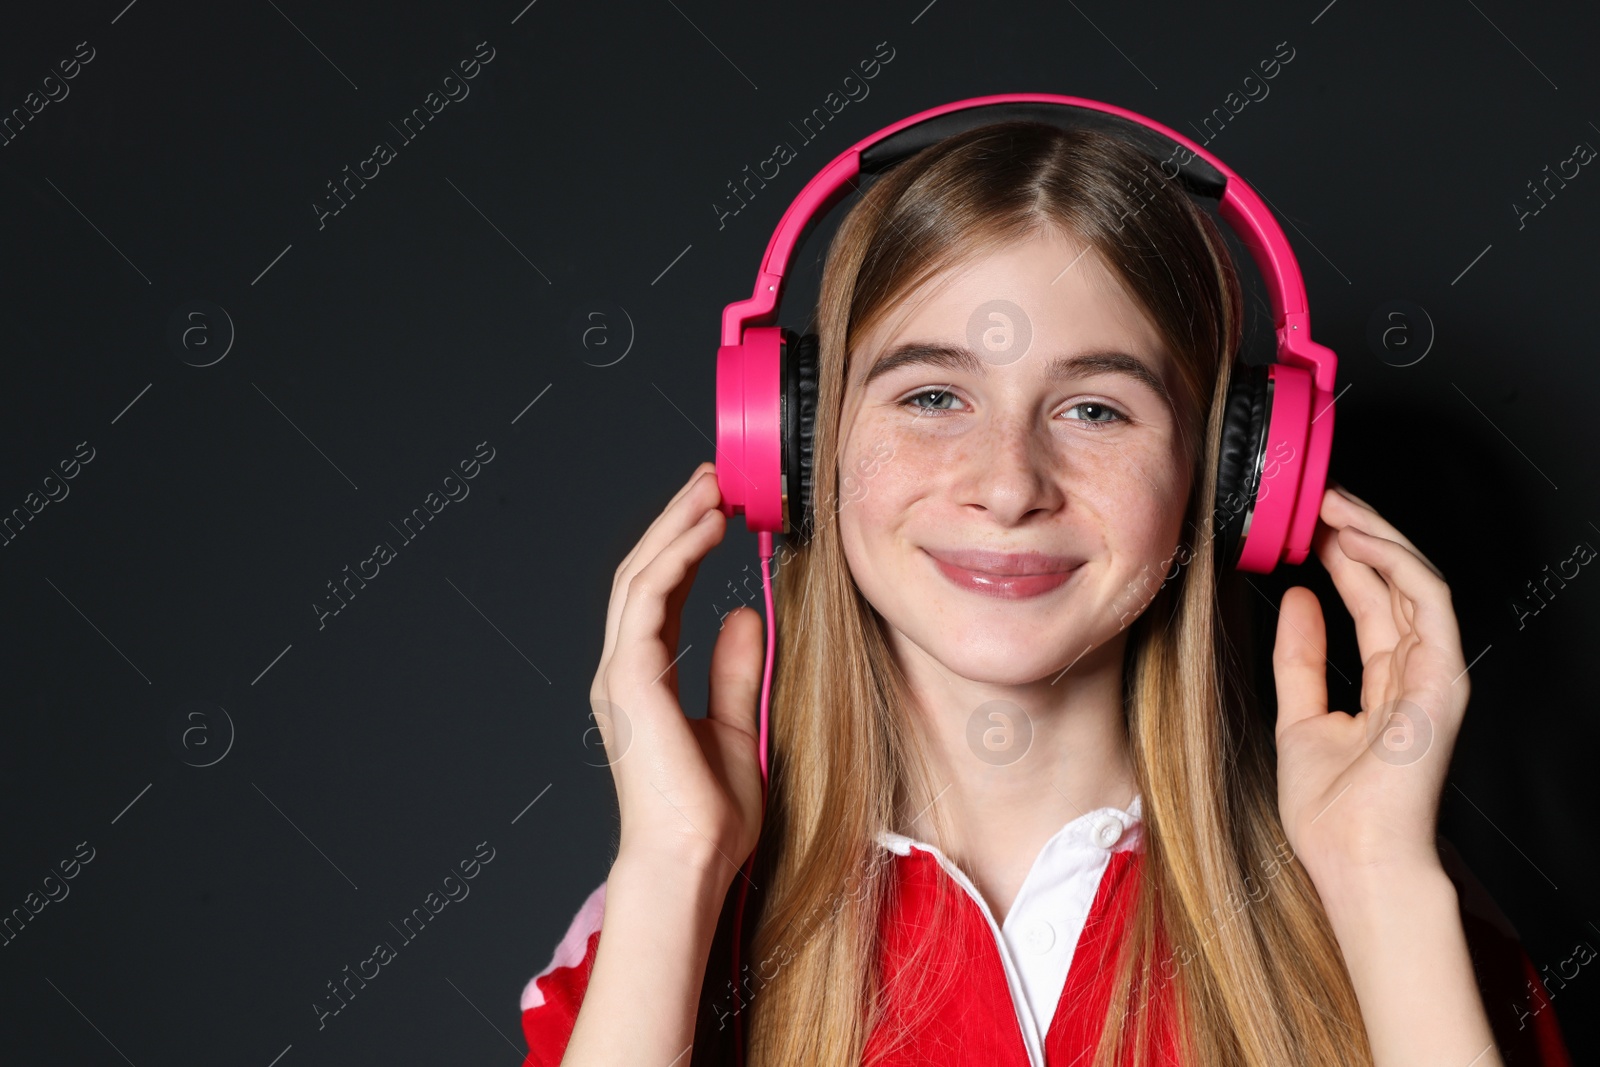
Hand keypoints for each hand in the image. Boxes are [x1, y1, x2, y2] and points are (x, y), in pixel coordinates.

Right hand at [589, 461, 765, 886]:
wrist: (690, 861)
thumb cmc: (709, 815)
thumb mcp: (735, 725)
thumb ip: (733, 669)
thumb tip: (743, 614)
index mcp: (643, 682)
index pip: (659, 595)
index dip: (685, 547)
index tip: (718, 510)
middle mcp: (623, 670)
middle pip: (642, 573)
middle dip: (677, 520)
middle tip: (712, 479)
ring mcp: (620, 672)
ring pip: (639, 575)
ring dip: (676, 525)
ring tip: (710, 487)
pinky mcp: (629, 679)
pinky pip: (648, 600)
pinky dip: (676, 556)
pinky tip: (707, 528)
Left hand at [1272, 483, 1468, 890]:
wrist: (1354, 862)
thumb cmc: (1332, 814)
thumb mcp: (1299, 718)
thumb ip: (1301, 659)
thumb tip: (1297, 600)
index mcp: (1387, 684)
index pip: (1370, 602)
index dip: (1341, 558)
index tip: (1304, 526)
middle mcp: (1416, 673)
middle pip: (1393, 583)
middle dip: (1357, 533)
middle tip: (1317, 497)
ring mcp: (1434, 674)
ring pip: (1414, 580)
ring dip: (1374, 534)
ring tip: (1332, 503)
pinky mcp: (1441, 678)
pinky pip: (1426, 603)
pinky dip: (1393, 564)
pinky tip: (1356, 539)